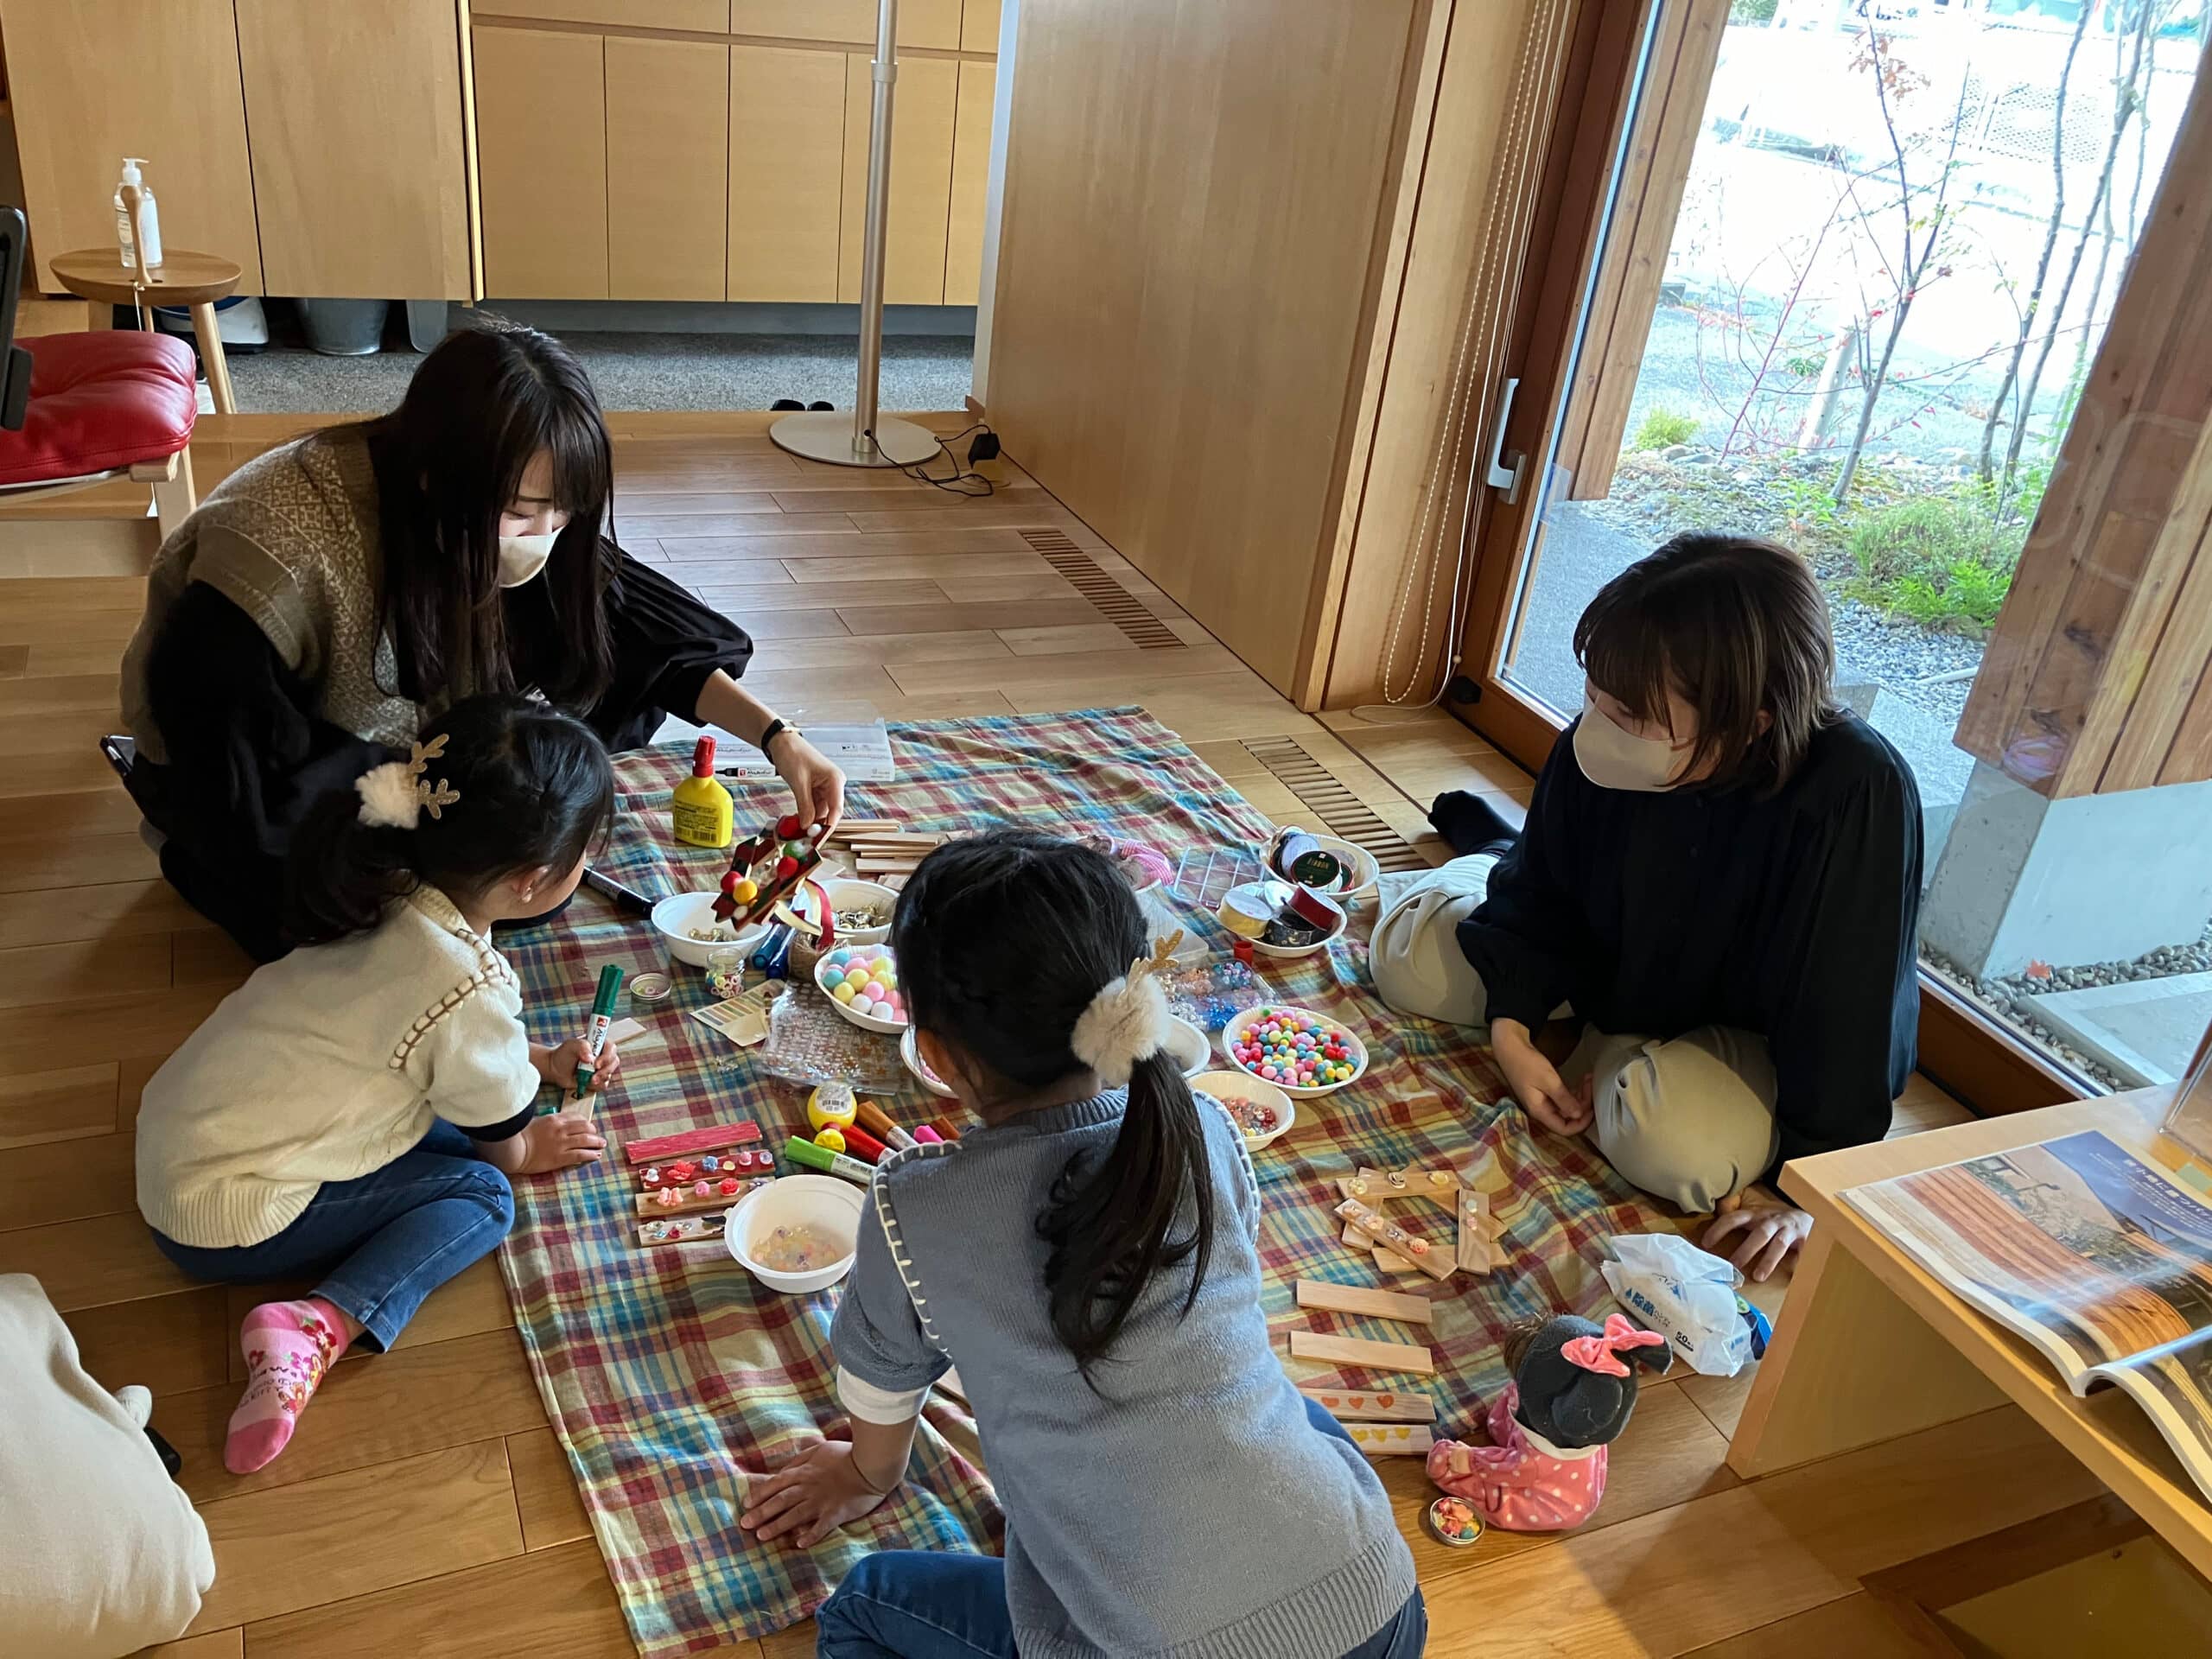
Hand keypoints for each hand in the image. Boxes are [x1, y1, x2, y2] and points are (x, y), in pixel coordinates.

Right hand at [514, 1112, 606, 1174]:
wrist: (513, 1151)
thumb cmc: (520, 1136)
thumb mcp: (535, 1121)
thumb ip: (549, 1121)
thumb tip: (558, 1123)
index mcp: (554, 1119)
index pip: (577, 1117)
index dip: (585, 1121)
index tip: (587, 1126)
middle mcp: (561, 1130)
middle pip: (585, 1127)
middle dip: (593, 1131)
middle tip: (597, 1136)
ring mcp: (561, 1144)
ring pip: (586, 1140)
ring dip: (597, 1142)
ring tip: (601, 1144)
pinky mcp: (560, 1158)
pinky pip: (580, 1155)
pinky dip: (591, 1154)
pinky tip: (596, 1155)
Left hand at [536, 1036, 621, 1095]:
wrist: (555, 1069)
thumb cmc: (564, 1054)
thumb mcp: (571, 1045)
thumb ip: (582, 1047)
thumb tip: (590, 1058)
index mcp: (599, 1044)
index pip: (611, 1047)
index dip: (607, 1056)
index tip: (596, 1064)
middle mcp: (603, 1055)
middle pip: (614, 1061)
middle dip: (605, 1070)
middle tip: (593, 1076)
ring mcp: (601, 1068)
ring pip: (609, 1074)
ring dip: (599, 1078)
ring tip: (588, 1080)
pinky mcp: (598, 1079)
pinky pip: (603, 1084)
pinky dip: (596, 1085)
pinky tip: (586, 1082)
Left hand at [738, 1439, 892, 1546]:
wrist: (872, 1465)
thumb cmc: (846, 1455)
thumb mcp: (820, 1449)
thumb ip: (801, 1459)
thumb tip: (784, 1470)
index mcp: (805, 1471)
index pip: (777, 1483)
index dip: (760, 1494)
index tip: (746, 1504)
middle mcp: (809, 1487)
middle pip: (781, 1500)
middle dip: (761, 1512)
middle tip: (744, 1524)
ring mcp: (823, 1501)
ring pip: (795, 1515)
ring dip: (778, 1525)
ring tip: (762, 1536)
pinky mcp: (837, 1513)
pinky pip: (821, 1527)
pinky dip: (810, 1535)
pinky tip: (799, 1545)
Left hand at [769, 732, 844, 836]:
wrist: (781, 742)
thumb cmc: (793, 754)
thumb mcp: (798, 782)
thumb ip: (805, 806)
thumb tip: (807, 826)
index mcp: (835, 780)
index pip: (837, 809)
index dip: (828, 826)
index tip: (819, 838)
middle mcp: (834, 784)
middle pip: (829, 811)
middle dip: (817, 824)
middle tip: (805, 837)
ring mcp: (825, 787)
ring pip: (820, 810)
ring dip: (810, 819)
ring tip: (797, 829)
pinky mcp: (816, 789)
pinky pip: (814, 805)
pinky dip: (806, 812)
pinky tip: (798, 820)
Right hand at [1492, 1022, 1590, 1136]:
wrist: (1510, 1048)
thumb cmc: (1527, 1063)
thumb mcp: (1548, 1081)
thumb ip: (1564, 1099)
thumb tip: (1578, 1115)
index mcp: (1540, 1111)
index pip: (1564, 1129)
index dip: (1581, 1123)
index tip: (1593, 1108)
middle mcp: (1541, 1109)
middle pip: (1567, 1118)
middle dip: (1583, 1106)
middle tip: (1591, 1087)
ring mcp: (1542, 1100)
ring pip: (1566, 1107)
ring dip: (1580, 1097)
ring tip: (1588, 1080)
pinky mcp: (1544, 1091)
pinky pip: (1562, 1098)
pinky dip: (1573, 1091)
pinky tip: (1581, 1081)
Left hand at [1701, 1196, 1811, 1282]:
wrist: (1809, 1215)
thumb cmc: (1776, 1220)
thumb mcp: (1755, 1216)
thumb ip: (1737, 1221)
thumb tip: (1710, 1227)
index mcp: (1756, 1215)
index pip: (1734, 1219)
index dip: (1719, 1229)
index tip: (1705, 1243)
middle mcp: (1772, 1221)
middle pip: (1759, 1234)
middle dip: (1746, 1250)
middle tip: (1733, 1266)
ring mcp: (1788, 1230)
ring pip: (1779, 1244)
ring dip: (1768, 1260)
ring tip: (1758, 1277)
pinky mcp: (1805, 1240)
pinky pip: (1804, 1252)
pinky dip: (1799, 1264)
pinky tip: (1792, 1277)